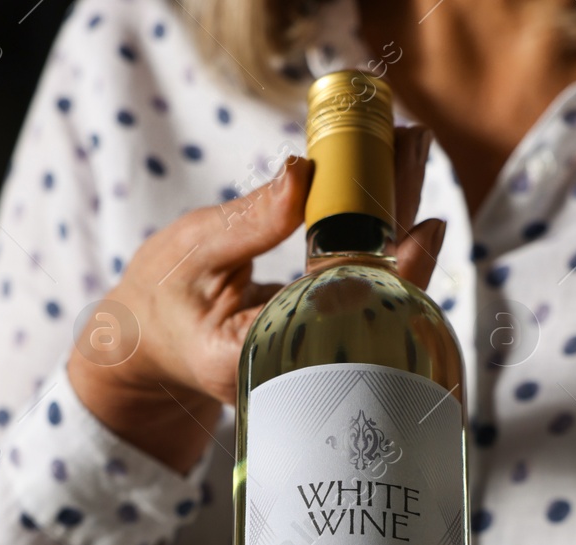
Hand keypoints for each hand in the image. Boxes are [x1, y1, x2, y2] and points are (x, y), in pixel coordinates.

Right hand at [68, 127, 445, 472]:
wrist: (150, 344)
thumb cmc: (161, 299)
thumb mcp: (193, 250)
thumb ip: (250, 219)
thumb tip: (304, 172)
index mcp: (256, 356)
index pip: (342, 315)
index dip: (393, 274)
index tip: (425, 226)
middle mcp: (296, 368)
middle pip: (371, 296)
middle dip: (400, 218)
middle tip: (413, 146)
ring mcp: (313, 358)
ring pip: (374, 289)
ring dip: (394, 218)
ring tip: (406, 151)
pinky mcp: (323, 336)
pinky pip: (362, 285)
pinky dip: (376, 234)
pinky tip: (390, 185)